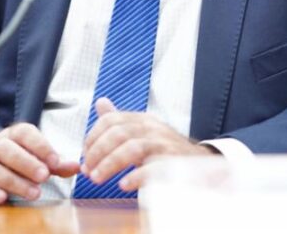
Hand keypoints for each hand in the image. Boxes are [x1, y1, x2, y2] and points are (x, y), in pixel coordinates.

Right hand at [0, 123, 79, 203]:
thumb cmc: (17, 160)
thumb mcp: (38, 158)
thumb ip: (55, 163)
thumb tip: (76, 167)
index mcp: (13, 135)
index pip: (25, 133)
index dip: (40, 146)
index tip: (55, 162)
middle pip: (6, 149)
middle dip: (26, 163)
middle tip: (43, 177)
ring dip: (12, 181)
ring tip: (32, 193)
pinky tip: (2, 198)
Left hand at [80, 98, 215, 192]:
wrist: (202, 164)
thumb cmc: (167, 150)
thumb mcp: (143, 131)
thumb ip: (120, 120)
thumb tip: (100, 103)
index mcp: (143, 120)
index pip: (112, 120)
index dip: (93, 137)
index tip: (85, 155)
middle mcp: (153, 128)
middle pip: (119, 133)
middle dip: (98, 152)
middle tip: (88, 171)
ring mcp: (164, 145)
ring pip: (132, 148)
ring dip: (110, 164)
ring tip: (97, 178)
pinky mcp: (173, 163)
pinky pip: (153, 167)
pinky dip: (136, 176)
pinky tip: (124, 184)